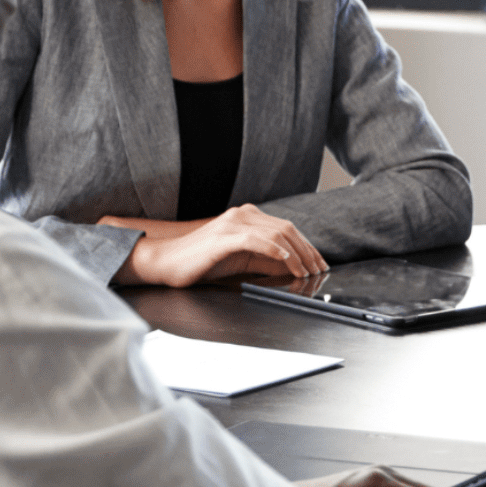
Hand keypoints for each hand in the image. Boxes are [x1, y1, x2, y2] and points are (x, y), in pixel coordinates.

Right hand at [112, 204, 327, 285]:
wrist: (165, 262)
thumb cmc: (201, 262)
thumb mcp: (241, 261)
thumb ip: (266, 261)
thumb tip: (294, 268)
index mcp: (248, 218)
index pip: (287, 229)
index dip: (308, 247)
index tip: (320, 264)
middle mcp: (243, 215)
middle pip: (287, 230)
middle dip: (308, 252)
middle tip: (319, 271)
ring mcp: (233, 224)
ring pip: (276, 234)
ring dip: (296, 254)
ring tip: (306, 271)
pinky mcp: (223, 237)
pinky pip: (255, 240)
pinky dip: (274, 250)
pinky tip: (286, 260)